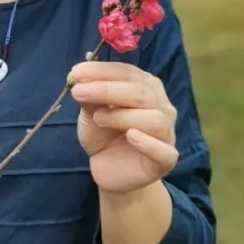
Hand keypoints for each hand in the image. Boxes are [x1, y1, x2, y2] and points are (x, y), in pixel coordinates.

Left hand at [69, 60, 177, 194]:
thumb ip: (90, 96)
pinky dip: (147, 143)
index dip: (102, 71)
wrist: (111, 171)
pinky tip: (130, 136)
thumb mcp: (92, 113)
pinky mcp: (166, 160)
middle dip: (107, 90)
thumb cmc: (105, 135)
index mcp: (147, 88)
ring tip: (98, 118)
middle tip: (78, 92)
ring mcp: (167, 134)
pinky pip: (164, 151)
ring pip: (154, 119)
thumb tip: (79, 75)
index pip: (128, 73)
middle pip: (141, 93)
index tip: (76, 72)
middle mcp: (162, 107)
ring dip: (122, 116)